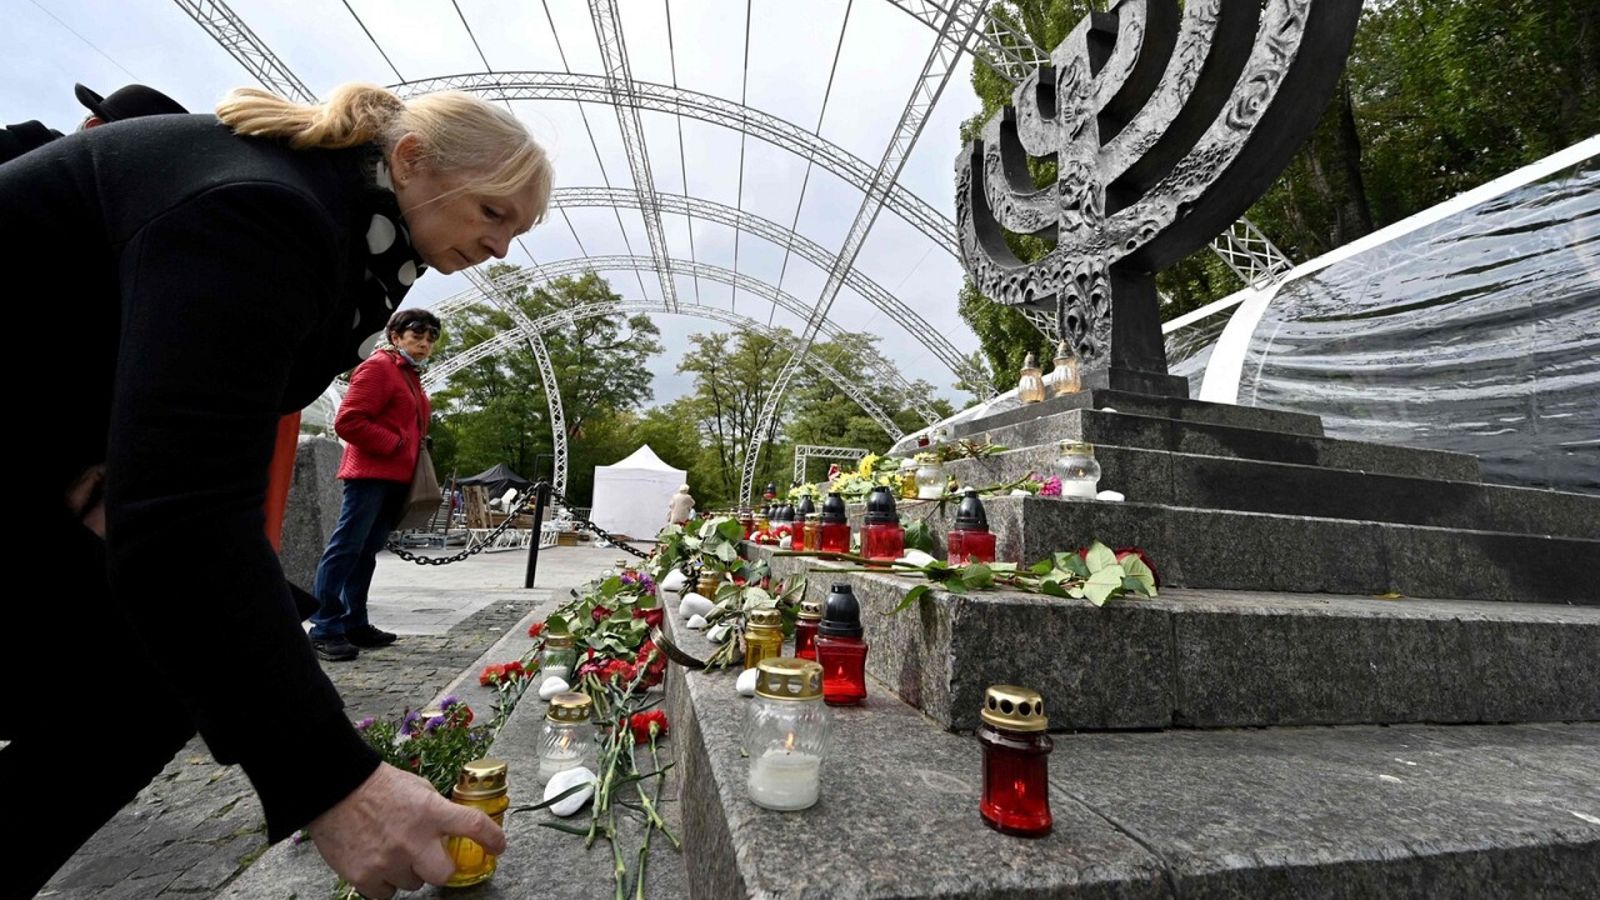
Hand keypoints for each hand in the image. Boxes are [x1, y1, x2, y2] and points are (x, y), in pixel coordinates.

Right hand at [308, 763, 505, 898]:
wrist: (333, 788)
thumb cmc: (376, 785)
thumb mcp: (418, 788)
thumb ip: (437, 809)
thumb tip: (452, 828)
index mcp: (430, 812)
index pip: (473, 826)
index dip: (492, 839)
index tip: (498, 846)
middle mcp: (413, 840)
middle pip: (444, 873)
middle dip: (441, 868)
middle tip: (430, 857)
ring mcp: (388, 861)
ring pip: (413, 885)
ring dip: (408, 872)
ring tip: (392, 851)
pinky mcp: (364, 876)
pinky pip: (386, 893)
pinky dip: (384, 882)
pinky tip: (377, 862)